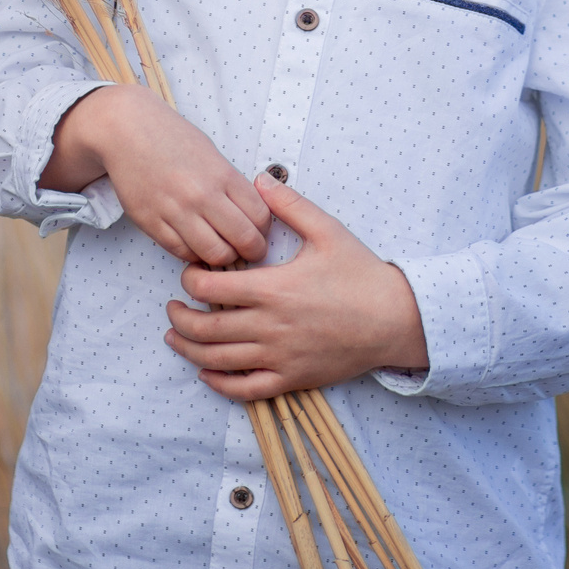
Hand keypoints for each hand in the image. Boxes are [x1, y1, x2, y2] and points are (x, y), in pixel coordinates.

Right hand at [41, 85, 271, 266]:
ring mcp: (175, 211)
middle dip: (252, 252)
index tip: (260, 233)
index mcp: (222, 175)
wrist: (127, 130)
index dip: (265, 231)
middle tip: (248, 251)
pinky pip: (182, 253)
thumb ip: (232, 185)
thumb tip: (253, 216)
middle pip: (244, 241)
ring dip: (223, 258)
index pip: (260, 217)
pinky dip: (194, 255)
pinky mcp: (151, 222)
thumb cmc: (171, 138)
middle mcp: (201, 195)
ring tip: (221, 250)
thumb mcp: (212, 154)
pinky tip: (195, 244)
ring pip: (214, 254)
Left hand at [162, 175, 428, 400]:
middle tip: (172, 307)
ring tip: (175, 338)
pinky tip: (207, 374)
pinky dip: (221, 384)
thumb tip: (261, 178)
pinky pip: (247, 390)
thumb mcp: (327, 231)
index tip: (189, 274)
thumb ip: (289, 205)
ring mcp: (280, 357)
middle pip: (206, 329)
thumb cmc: (362, 275)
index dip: (190, 281)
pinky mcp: (292, 378)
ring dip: (190, 351)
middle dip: (180, 318)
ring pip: (220, 361)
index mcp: (274, 289)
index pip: (211, 289)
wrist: (396, 320)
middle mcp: (271, 327)